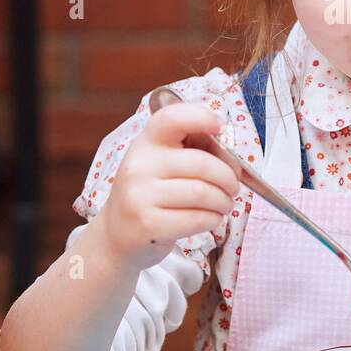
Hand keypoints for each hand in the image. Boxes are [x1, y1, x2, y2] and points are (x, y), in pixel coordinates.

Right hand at [97, 101, 239, 272]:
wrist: (117, 234)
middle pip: (202, 163)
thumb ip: (192, 151)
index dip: (200, 117)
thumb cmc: (150, 193)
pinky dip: (214, 219)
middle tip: (233, 187)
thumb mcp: (161, 163)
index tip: (218, 126)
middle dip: (228, 177)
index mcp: (146, 142)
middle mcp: (139, 166)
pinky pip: (198, 219)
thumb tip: (231, 159)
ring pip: (203, 193)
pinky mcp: (148, 225)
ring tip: (223, 204)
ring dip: (224, 201)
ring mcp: (140, 196)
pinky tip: (211, 218)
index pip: (171, 118)